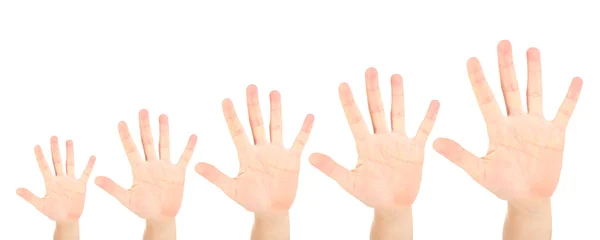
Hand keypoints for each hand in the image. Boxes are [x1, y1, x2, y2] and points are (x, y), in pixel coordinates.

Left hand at [16, 136, 94, 221]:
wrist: (67, 219)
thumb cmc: (53, 213)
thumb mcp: (40, 204)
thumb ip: (30, 196)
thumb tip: (16, 189)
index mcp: (50, 182)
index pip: (44, 166)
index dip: (40, 156)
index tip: (37, 145)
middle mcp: (60, 179)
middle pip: (57, 161)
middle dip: (55, 149)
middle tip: (53, 136)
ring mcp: (71, 181)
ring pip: (70, 163)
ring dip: (70, 152)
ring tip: (69, 140)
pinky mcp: (80, 185)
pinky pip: (85, 173)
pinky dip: (89, 165)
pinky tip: (92, 156)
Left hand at [95, 110, 196, 221]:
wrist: (161, 217)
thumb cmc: (143, 209)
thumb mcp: (126, 199)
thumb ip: (113, 188)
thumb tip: (95, 179)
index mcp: (138, 169)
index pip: (131, 148)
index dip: (126, 135)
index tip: (121, 122)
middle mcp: (151, 164)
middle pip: (147, 141)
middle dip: (145, 126)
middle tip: (142, 110)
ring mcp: (165, 167)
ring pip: (164, 145)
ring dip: (164, 131)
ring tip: (162, 115)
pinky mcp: (178, 173)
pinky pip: (184, 158)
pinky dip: (189, 148)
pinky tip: (193, 136)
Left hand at [195, 85, 314, 212]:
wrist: (271, 211)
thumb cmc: (251, 201)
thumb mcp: (231, 189)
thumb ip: (216, 176)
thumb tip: (195, 166)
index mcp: (246, 155)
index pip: (237, 130)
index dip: (231, 115)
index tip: (226, 99)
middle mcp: (261, 149)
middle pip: (256, 122)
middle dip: (253, 105)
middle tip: (250, 86)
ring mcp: (277, 152)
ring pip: (275, 126)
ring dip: (275, 110)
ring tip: (274, 92)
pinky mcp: (292, 159)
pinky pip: (299, 141)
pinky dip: (304, 129)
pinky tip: (309, 116)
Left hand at [309, 68, 439, 207]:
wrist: (392, 206)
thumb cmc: (369, 195)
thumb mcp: (349, 182)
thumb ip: (331, 168)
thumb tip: (309, 157)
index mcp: (364, 145)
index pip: (355, 118)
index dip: (349, 101)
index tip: (342, 83)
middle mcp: (381, 138)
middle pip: (376, 109)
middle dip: (373, 90)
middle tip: (370, 69)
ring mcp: (399, 142)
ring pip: (397, 113)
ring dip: (397, 95)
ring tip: (395, 75)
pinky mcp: (415, 150)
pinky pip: (423, 130)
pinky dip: (429, 117)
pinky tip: (434, 101)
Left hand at [433, 40, 582, 206]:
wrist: (527, 198)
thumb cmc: (502, 185)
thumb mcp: (479, 171)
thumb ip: (459, 155)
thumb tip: (434, 142)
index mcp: (496, 129)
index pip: (486, 98)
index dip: (478, 79)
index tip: (471, 59)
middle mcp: (514, 122)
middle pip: (509, 88)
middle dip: (506, 66)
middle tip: (503, 42)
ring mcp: (535, 126)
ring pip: (533, 93)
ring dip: (533, 72)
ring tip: (531, 49)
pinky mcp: (554, 135)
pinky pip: (563, 112)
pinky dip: (570, 97)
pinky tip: (575, 80)